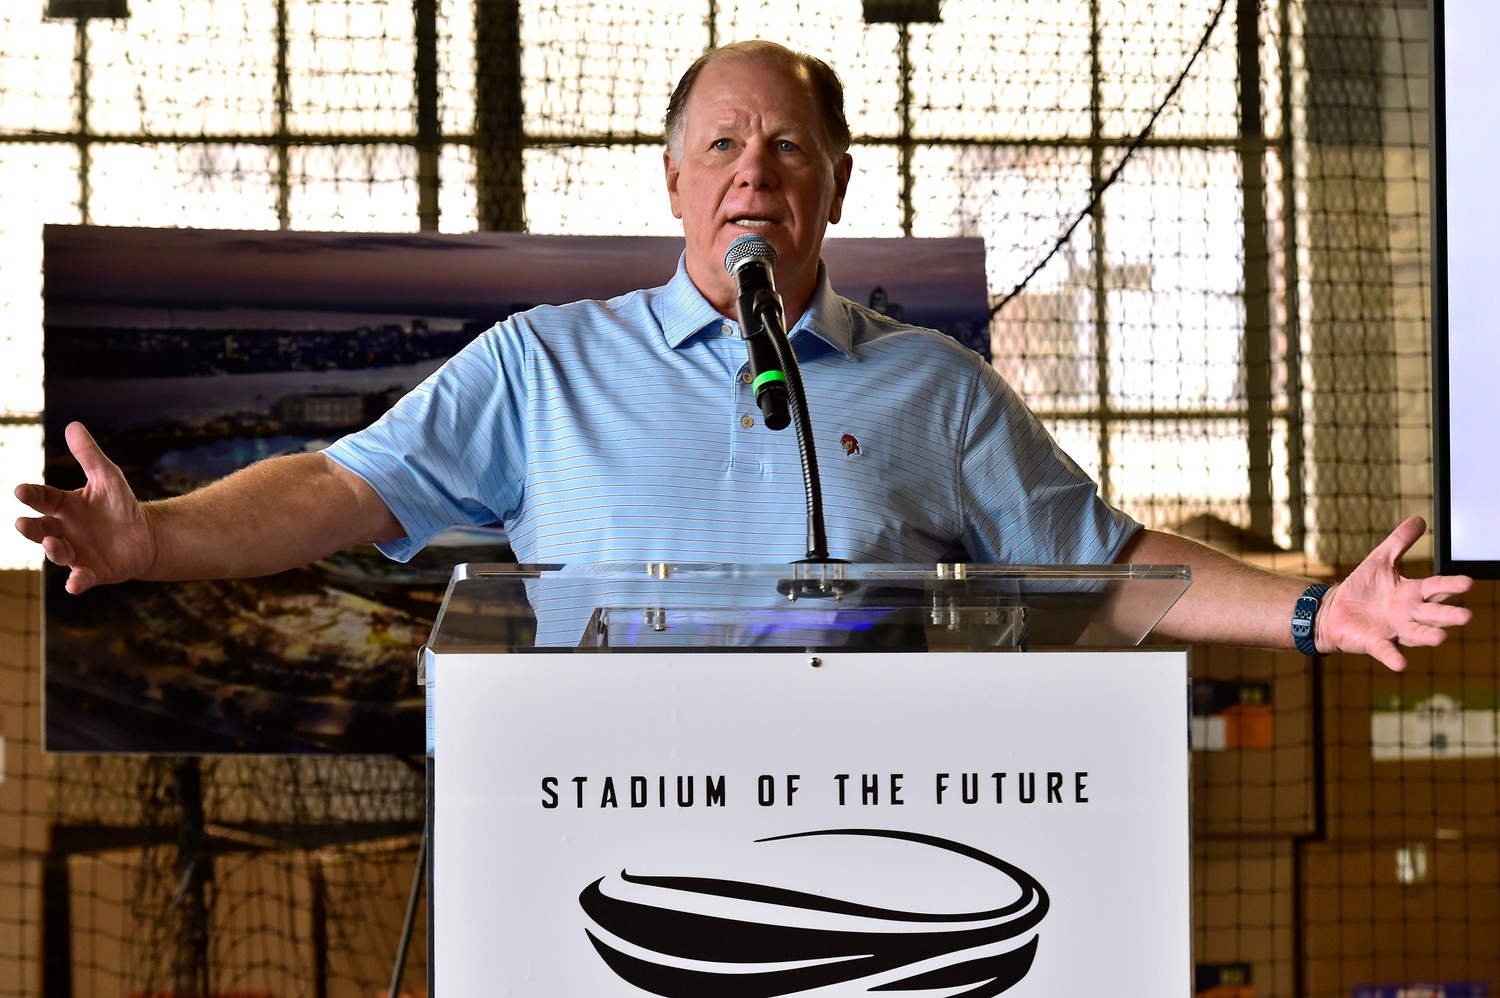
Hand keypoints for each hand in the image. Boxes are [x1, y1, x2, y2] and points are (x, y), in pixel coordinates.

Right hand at [13, 421, 158, 593]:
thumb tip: (74, 425)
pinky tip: (74, 585)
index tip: (21, 490)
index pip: (44, 499)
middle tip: (22, 523)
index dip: (32, 495)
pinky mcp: (92, 571)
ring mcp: (76, 552)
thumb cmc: (121, 505)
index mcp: (64, 507)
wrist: (146, 535)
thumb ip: (89, 455)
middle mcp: (63, 530)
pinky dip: (76, 582)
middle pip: (40, 529)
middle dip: (31, 527)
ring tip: (53, 542)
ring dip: (53, 549)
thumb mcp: (108, 477)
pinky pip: (81, 578)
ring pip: (57, 553)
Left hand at [1315, 515, 1472, 671]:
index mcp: (1411, 593)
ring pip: (1415, 634)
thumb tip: (1420, 519)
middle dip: (1448, 616)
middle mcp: (1407, 614)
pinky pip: (1386, 651)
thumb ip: (1399, 542)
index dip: (1450, 586)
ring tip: (1441, 637)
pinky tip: (1401, 664)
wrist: (1333, 610)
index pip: (1435, 588)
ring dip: (1428, 636)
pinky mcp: (1375, 643)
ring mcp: (1393, 630)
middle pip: (1432, 614)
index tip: (1467, 582)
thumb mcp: (1380, 561)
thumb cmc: (1362, 588)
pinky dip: (1393, 657)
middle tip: (1466, 617)